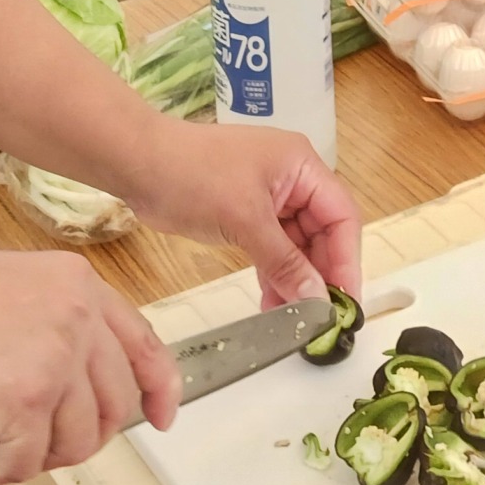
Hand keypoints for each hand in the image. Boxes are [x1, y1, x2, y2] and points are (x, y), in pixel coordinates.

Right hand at [0, 248, 179, 481]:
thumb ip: (53, 320)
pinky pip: (28, 461)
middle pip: (113, 404)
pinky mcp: (25, 400)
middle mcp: (78, 316)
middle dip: (82, 438)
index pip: (143, 342)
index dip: (159, 388)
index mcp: (79, 282)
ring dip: (37, 457)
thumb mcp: (12, 285)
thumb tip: (73, 381)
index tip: (161, 418)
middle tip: (40, 446)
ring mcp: (56, 358)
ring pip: (76, 440)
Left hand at [124, 117, 362, 309]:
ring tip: (291, 320)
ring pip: (296, 245)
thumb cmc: (194, 177)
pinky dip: (273, 274)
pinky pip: (271, 248)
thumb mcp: (245, 221)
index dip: (346, 260)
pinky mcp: (245, 214)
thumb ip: (284, 262)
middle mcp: (292, 179)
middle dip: (319, 274)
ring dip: (295, 280)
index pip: (341, 216)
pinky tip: (272, 304)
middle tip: (318, 318)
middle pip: (322, 233)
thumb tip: (317, 301)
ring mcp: (269, 197)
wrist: (138, 164)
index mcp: (302, 165)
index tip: (345, 301)